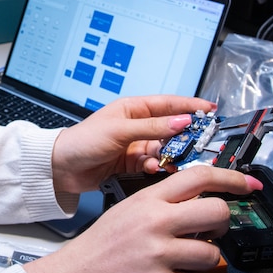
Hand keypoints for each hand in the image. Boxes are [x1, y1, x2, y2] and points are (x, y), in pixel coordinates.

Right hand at [23, 166, 262, 272]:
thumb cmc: (99, 246)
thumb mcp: (128, 210)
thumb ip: (162, 203)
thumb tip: (200, 202)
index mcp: (148, 200)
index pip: (199, 176)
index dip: (231, 178)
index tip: (248, 185)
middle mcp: (156, 223)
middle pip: (217, 212)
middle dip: (223, 224)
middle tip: (212, 231)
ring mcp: (160, 254)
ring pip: (212, 253)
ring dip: (204, 260)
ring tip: (182, 261)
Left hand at [49, 95, 215, 193]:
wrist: (61, 168)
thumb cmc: (82, 141)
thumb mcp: (119, 131)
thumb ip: (152, 127)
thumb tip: (181, 121)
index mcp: (133, 109)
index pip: (169, 104)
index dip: (191, 106)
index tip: (210, 110)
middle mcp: (137, 126)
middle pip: (171, 129)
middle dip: (184, 138)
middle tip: (198, 145)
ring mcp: (136, 146)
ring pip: (164, 150)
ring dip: (168, 156)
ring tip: (169, 161)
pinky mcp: (132, 165)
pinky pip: (153, 165)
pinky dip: (155, 168)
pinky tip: (151, 169)